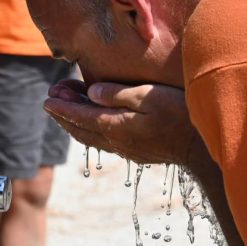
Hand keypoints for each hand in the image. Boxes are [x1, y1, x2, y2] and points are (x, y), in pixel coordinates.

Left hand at [44, 79, 198, 164]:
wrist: (200, 148)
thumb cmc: (179, 116)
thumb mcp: (149, 96)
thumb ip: (118, 94)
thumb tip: (92, 92)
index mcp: (116, 126)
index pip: (80, 116)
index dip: (62, 108)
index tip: (47, 100)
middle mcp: (115, 140)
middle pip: (80, 129)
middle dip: (63, 115)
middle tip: (51, 101)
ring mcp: (125, 149)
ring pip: (90, 137)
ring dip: (74, 124)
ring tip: (64, 111)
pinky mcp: (135, 153)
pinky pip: (103, 142)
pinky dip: (89, 131)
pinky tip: (90, 125)